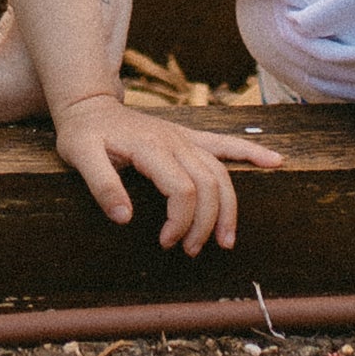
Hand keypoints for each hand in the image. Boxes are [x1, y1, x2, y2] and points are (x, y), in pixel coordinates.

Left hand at [46, 96, 279, 253]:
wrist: (89, 105)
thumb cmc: (83, 134)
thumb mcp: (79, 156)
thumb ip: (101, 185)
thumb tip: (124, 218)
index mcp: (151, 147)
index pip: (182, 189)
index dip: (180, 220)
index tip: (166, 242)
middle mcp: (175, 141)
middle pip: (208, 184)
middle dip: (206, 223)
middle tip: (191, 250)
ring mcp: (185, 138)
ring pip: (221, 172)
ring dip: (229, 207)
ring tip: (226, 239)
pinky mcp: (189, 137)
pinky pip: (226, 144)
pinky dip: (251, 152)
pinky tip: (275, 161)